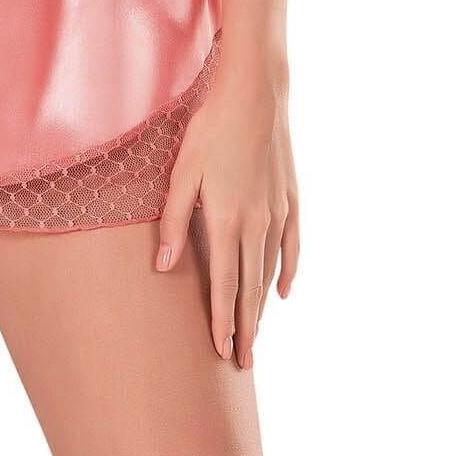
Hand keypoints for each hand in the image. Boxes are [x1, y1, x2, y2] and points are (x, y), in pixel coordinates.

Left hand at [155, 59, 297, 367]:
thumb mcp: (182, 171)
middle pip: (250, 288)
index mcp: (227, 220)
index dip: (222, 322)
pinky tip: (285, 291)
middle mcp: (257, 224)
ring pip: (270, 271)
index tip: (222, 353)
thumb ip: (173, 220)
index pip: (224, 286)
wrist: (256, 92)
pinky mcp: (290, 196)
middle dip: (245, 327)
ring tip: (256, 333)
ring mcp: (277, 211)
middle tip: (243, 362)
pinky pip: (292, 245)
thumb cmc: (211, 127)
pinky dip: (289, 271)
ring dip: (262, 305)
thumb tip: (163, 267)